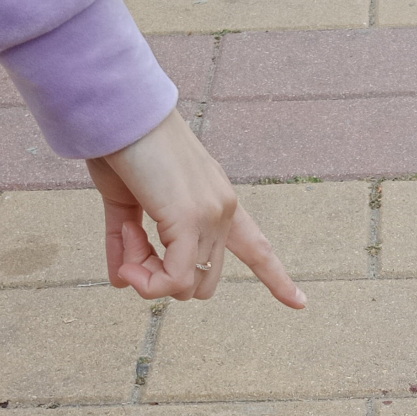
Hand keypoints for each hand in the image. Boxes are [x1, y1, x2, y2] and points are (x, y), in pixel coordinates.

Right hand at [86, 109, 306, 308]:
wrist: (116, 111)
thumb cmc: (121, 148)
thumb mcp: (126, 202)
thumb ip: (129, 243)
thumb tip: (121, 282)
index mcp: (216, 202)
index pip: (257, 247)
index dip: (276, 278)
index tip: (300, 304)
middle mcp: (223, 210)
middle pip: (203, 282)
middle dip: (161, 280)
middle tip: (128, 247)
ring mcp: (212, 214)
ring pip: (186, 286)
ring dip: (147, 277)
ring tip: (125, 232)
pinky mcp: (190, 218)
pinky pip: (174, 279)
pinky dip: (146, 278)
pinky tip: (126, 245)